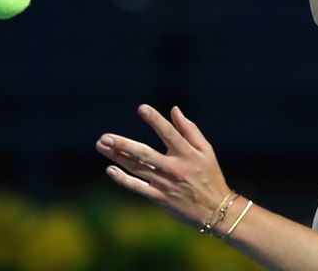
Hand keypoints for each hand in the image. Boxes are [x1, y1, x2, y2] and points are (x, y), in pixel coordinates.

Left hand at [95, 104, 231, 227]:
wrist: (216, 210)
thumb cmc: (210, 175)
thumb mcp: (206, 150)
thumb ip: (190, 129)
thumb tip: (174, 110)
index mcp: (187, 154)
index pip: (169, 133)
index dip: (155, 120)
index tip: (141, 108)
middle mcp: (174, 168)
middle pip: (145, 154)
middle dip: (123, 144)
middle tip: (105, 136)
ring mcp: (165, 184)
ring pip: (137, 168)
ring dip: (117, 157)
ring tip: (101, 145)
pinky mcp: (159, 198)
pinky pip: (138, 187)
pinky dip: (123, 179)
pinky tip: (110, 169)